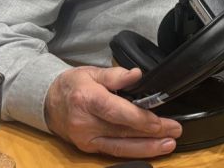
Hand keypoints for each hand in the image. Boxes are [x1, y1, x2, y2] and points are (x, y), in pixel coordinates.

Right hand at [44, 66, 181, 157]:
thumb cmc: (73, 86)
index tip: (159, 122)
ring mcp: (86, 138)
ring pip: (120, 146)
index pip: (116, 112)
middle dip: (151, 134)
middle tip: (175, 131)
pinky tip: (151, 149)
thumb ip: (115, 75)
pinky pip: (114, 151)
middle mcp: (85, 123)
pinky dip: (134, 151)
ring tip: (168, 145)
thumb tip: (137, 74)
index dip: (139, 119)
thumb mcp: (92, 72)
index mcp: (87, 100)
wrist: (48, 103)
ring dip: (147, 148)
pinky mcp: (88, 148)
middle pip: (122, 131)